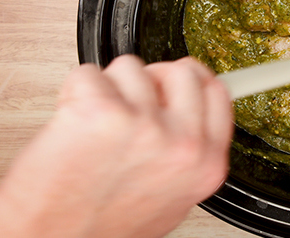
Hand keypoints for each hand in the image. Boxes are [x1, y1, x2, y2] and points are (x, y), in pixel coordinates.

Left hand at [0, 55, 232, 237]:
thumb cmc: (102, 229)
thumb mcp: (172, 200)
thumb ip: (190, 154)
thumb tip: (194, 112)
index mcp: (205, 164)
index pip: (217, 92)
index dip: (193, 81)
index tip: (177, 80)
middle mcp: (182, 144)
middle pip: (181, 72)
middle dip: (151, 79)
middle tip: (129, 102)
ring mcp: (144, 125)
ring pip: (131, 68)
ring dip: (109, 89)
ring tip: (95, 126)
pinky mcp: (100, 112)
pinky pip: (88, 74)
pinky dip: (73, 92)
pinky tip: (72, 123)